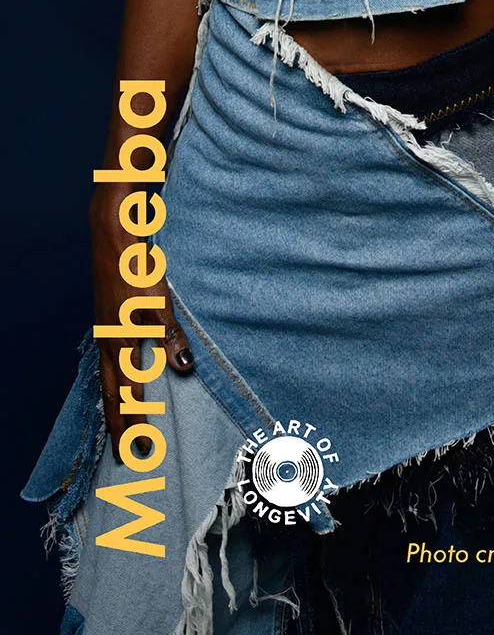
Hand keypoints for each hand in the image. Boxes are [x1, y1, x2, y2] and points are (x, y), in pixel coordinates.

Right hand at [90, 185, 192, 457]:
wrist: (112, 239)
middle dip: (120, 427)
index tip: (144, 450)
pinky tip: (118, 382)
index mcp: (120, 344)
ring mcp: (105, 333)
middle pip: (112, 396)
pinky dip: (111, 382)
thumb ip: (171, 335)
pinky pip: (107, 363)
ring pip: (107, 381)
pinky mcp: (107, 321)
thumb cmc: (136, 270)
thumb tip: (184, 368)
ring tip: (119, 429)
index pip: (128, 395)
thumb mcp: (158, 302)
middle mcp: (108, 344)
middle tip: (126, 457)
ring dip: (114, 407)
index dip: (135, 423)